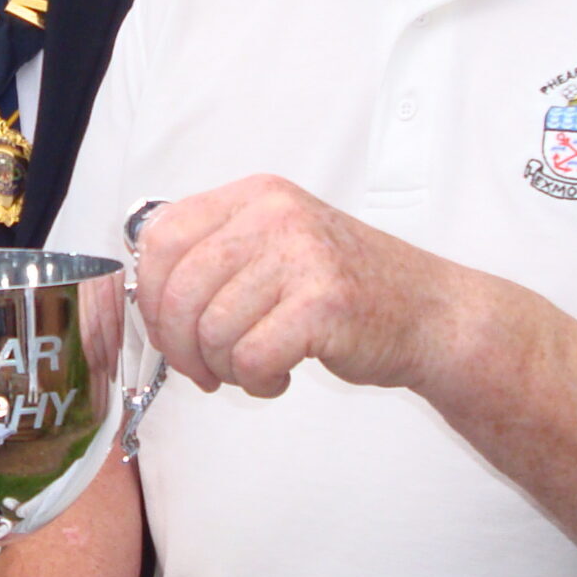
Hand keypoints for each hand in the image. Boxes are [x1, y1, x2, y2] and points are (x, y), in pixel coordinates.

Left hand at [133, 176, 459, 396]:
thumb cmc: (347, 288)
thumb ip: (216, 253)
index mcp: (255, 196)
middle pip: (179, 290)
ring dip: (223, 367)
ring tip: (252, 367)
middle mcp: (275, 214)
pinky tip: (278, 375)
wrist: (430, 312)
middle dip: (179, 345)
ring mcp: (302, 255)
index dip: (152, 296)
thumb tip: (147, 292)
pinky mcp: (322, 303)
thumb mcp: (277, 244)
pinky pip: (249, 356)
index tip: (168, 330)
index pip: (162, 238)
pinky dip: (256, 381)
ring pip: (212, 330)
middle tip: (202, 368)